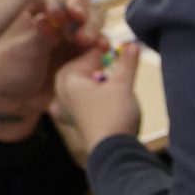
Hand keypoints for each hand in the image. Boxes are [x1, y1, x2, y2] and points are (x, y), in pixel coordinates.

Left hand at [0, 0, 99, 140]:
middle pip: (78, 1)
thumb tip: (48, 19)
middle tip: (80, 17)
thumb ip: (39, 35)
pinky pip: (98, 41)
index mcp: (33, 10)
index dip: (60, 1)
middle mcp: (55, 17)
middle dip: (82, 7)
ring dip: (93, 26)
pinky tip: (102, 48)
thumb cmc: (8, 71)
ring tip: (87, 41)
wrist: (16, 101)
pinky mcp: (83, 51)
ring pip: (92, 19)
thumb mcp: (20, 52)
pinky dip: (102, 42)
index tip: (59, 15)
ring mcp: (70, 33)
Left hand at [50, 39, 141, 160]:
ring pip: (78, 84)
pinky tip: (93, 98)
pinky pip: (77, 100)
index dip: (106, 49)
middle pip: (79, 68)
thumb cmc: (114, 114)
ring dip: (93, 79)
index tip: (122, 47)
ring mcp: (66, 107)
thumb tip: (132, 44)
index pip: (88, 54)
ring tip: (109, 78)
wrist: (112, 150)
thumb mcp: (123, 84)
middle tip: (115, 61)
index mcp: (68, 78)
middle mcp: (62, 91)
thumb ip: (126, 62)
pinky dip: (86, 96)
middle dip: (96, 63)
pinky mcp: (74, 120)